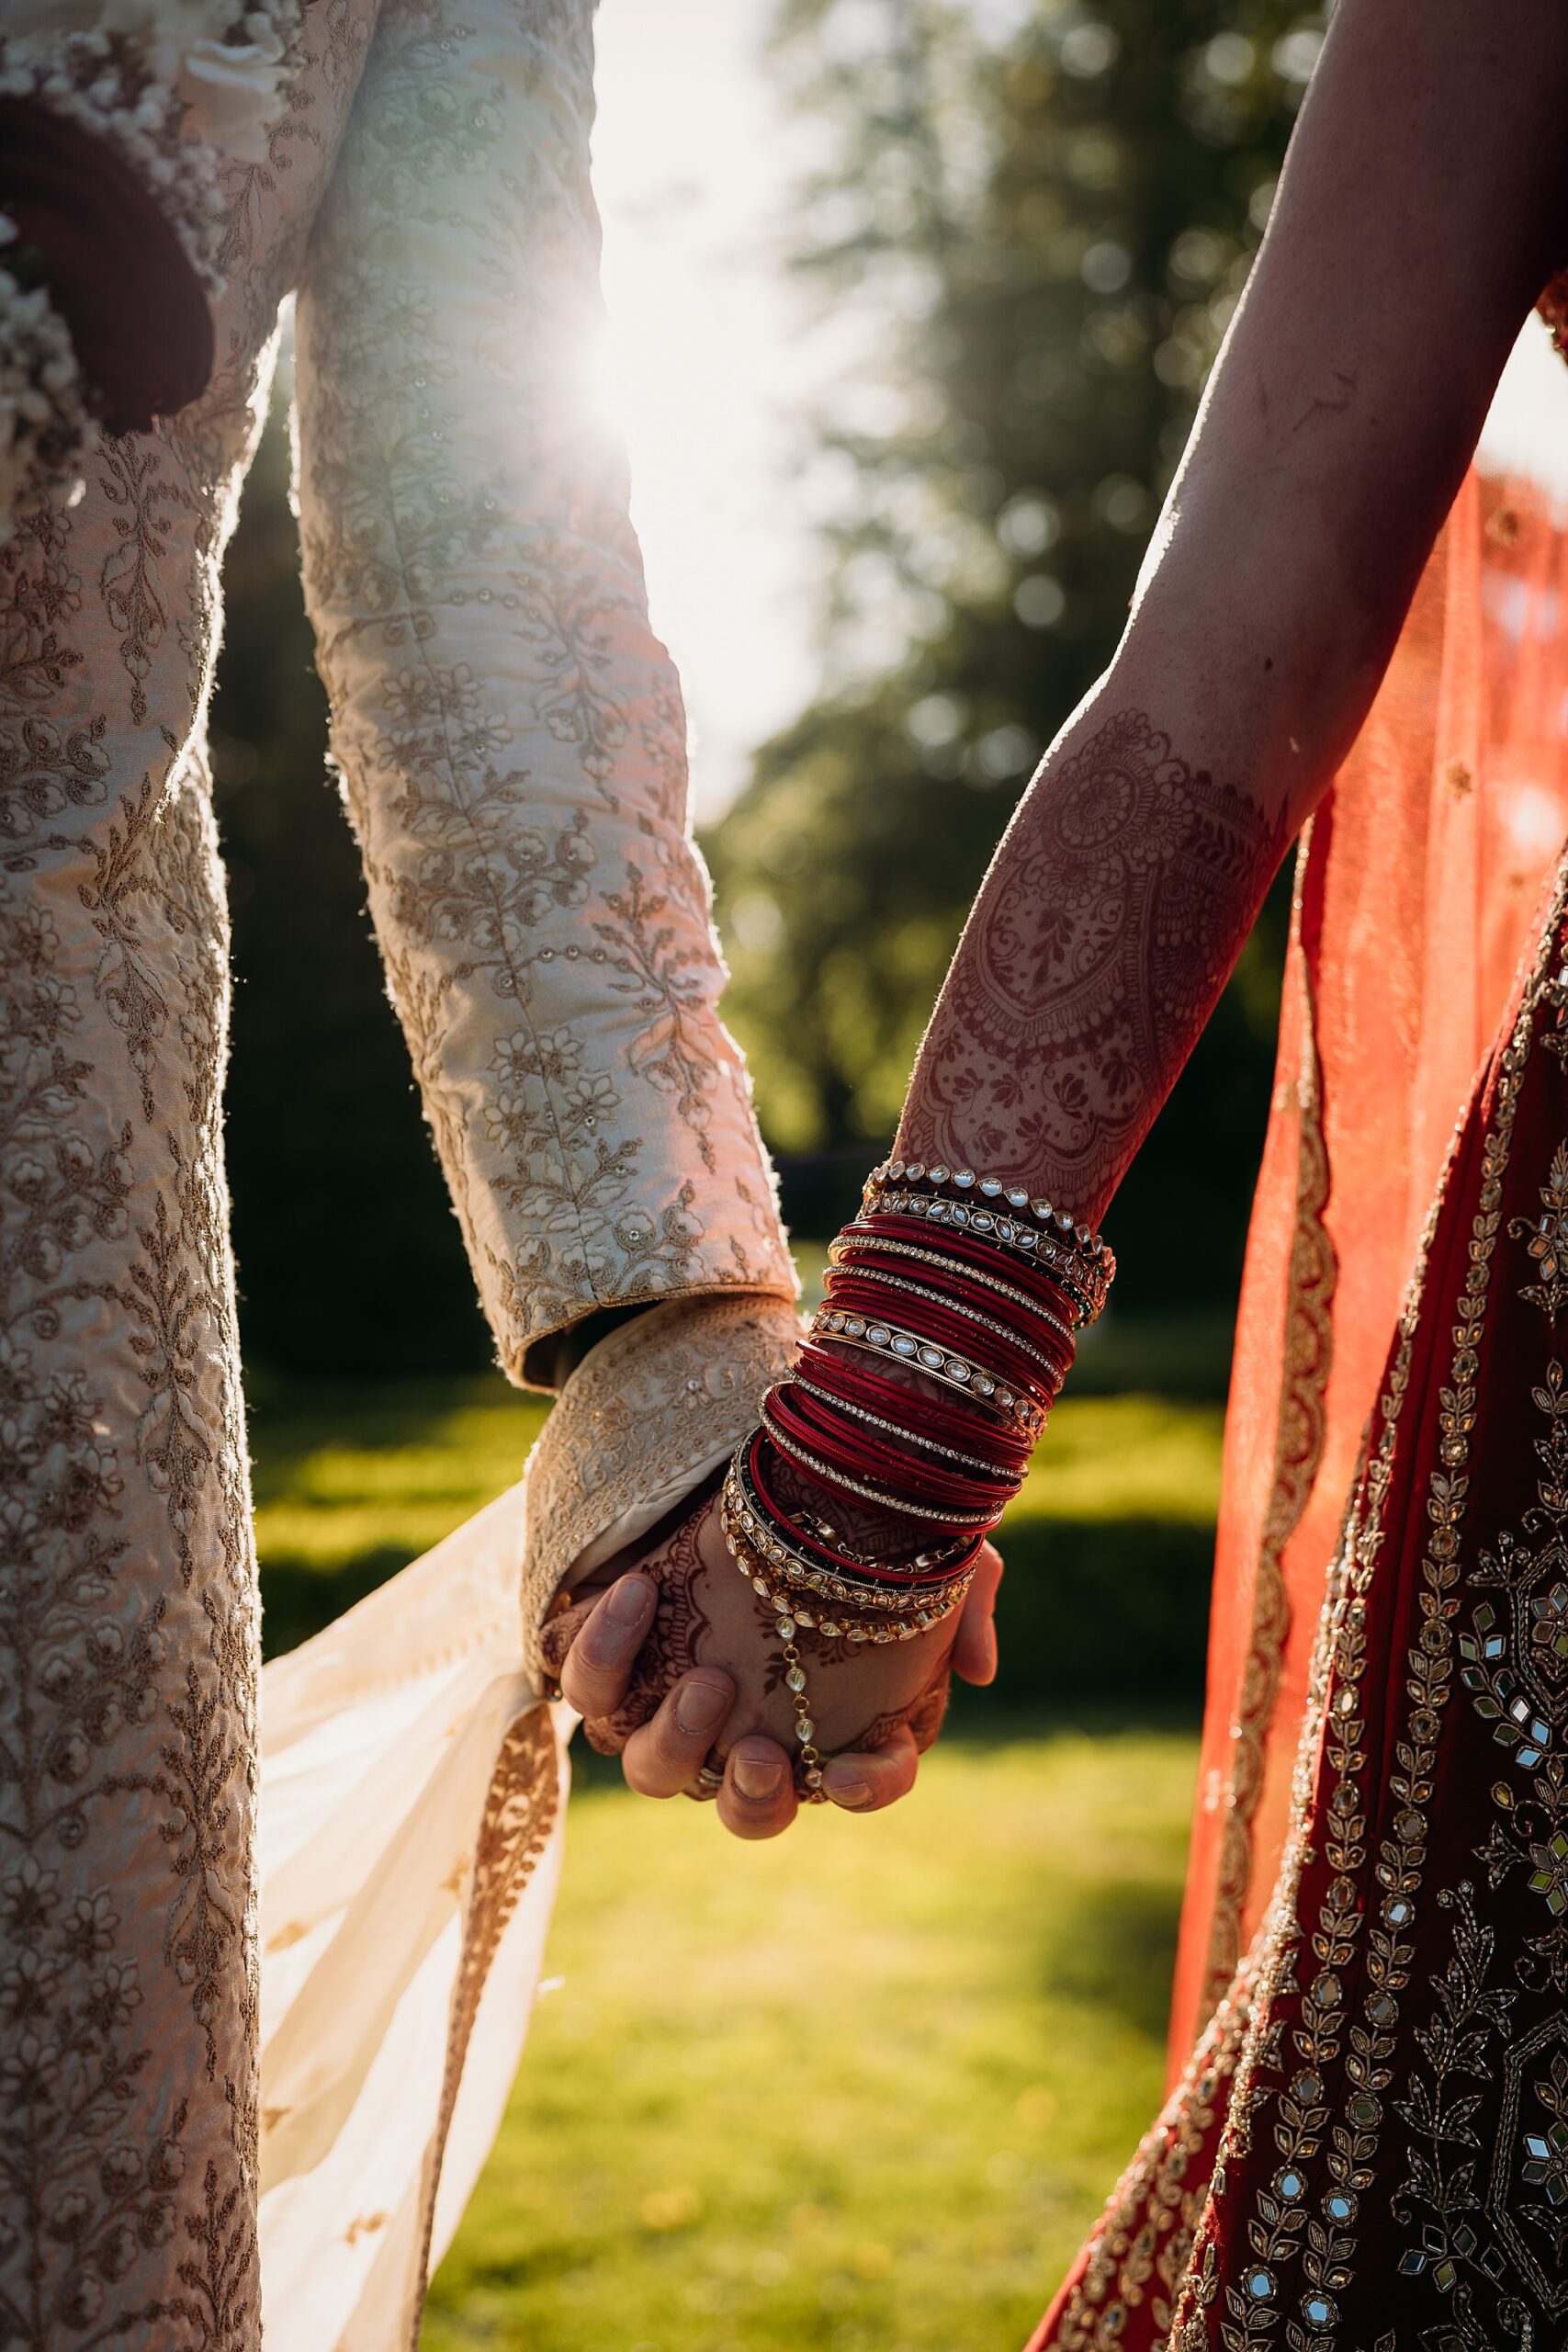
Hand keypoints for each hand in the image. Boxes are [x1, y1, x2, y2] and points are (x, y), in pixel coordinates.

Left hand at [540, 1489, 1002, 1838]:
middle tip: (763, 1751)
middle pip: (745, 1807)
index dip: (860, 1790)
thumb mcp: (926, 1540)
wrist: (765, 1452)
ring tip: (704, 1679)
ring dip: (678, 1744)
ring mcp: (673, 1698)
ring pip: (654, 1770)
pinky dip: (606, 1653)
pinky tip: (639, 1591)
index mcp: (830, 1716)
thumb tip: (979, 1671)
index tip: (843, 1773)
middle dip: (753, 1797)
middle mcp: (748, 1726)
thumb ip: (968, 1598)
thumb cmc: (851, 1511)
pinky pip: (587, 1685)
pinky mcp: (613, 1653)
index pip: (853, 1782)